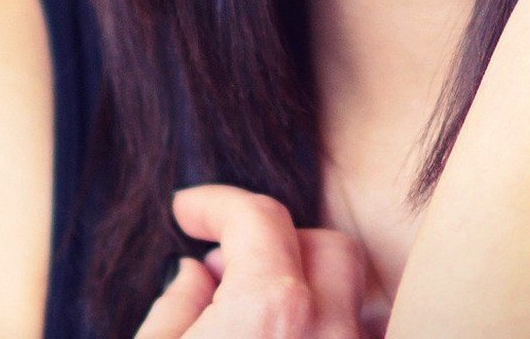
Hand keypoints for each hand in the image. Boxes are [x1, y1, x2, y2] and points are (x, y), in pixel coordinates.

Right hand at [135, 185, 367, 338]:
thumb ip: (175, 309)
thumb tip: (196, 277)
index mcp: (271, 314)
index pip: (260, 218)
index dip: (216, 203)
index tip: (189, 211)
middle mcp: (332, 336)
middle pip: (327, 248)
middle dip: (276, 243)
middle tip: (223, 268)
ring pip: (355, 304)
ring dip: (307, 294)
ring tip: (251, 319)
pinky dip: (326, 332)